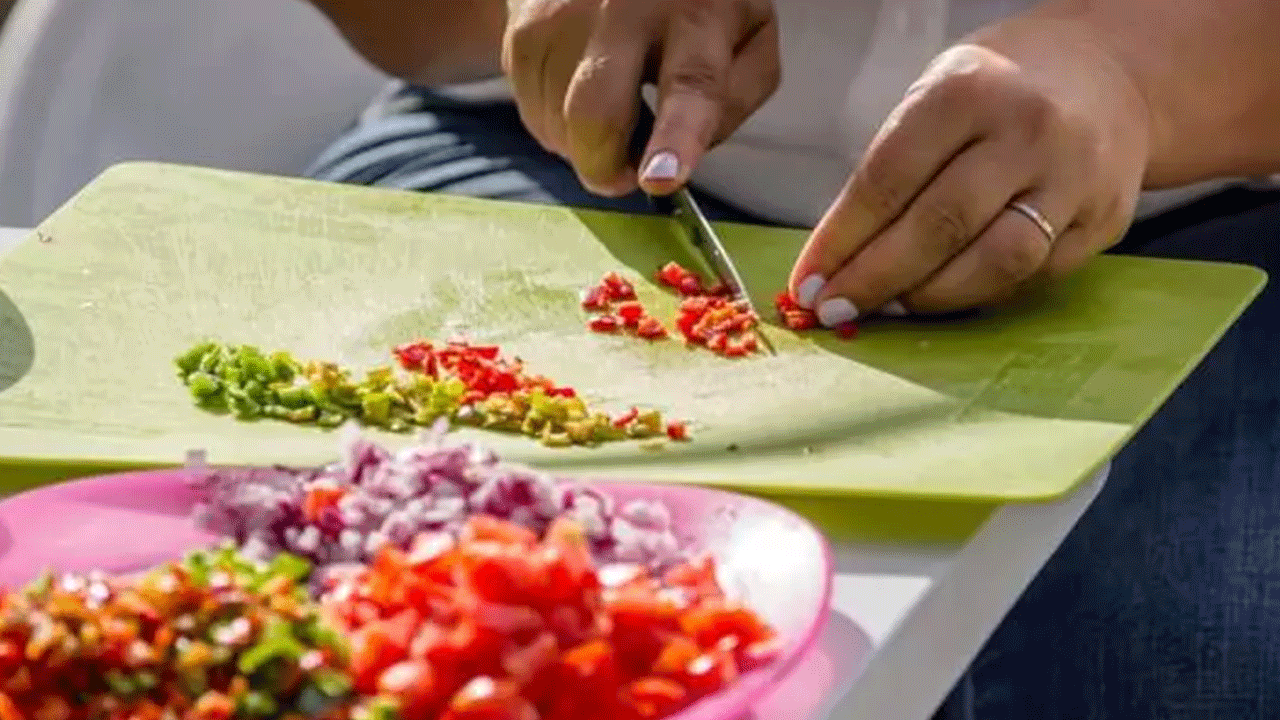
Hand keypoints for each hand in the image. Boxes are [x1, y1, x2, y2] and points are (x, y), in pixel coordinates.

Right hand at [501, 0, 778, 195]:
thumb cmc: (692, 6)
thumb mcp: (748, 36)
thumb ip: (736, 98)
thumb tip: (683, 153)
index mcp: (696, 13)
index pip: (690, 82)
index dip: (675, 138)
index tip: (660, 179)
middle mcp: (623, 8)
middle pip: (595, 115)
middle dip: (604, 168)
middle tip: (623, 174)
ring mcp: (563, 15)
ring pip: (557, 125)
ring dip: (582, 144)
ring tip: (610, 107)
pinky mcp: (522, 30)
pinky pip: (532, 113)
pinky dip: (558, 124)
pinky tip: (581, 91)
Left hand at [788, 18, 1151, 321]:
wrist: (1108, 75)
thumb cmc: (998, 92)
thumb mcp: (935, 97)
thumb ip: (891, 169)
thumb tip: (835, 259)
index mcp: (967, 91)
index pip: (888, 180)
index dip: (841, 241)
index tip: (807, 283)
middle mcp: (1027, 131)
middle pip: (938, 226)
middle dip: (875, 279)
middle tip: (835, 309)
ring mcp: (1074, 178)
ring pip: (994, 263)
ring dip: (929, 297)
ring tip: (889, 307)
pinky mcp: (1102, 220)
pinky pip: (1031, 277)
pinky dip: (979, 296)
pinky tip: (944, 296)